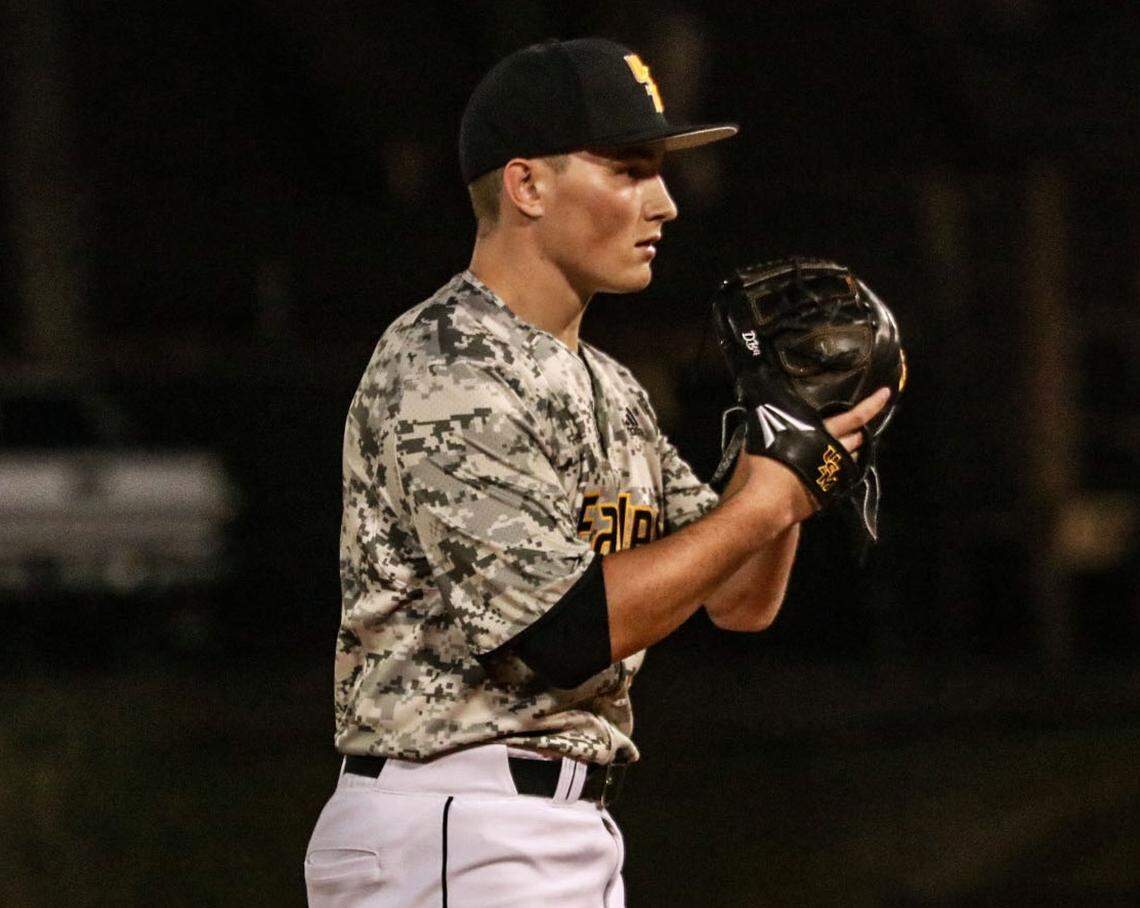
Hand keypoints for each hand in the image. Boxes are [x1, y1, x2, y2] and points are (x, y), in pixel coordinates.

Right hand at [742, 387, 892, 522]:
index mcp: (822, 434)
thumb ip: (768, 423)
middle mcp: (834, 452)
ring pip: (852, 458)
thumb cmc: (765, 466)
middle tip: (860, 424)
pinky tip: (829, 468)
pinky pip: (841, 477)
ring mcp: (834, 474)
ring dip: (851, 450)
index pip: (855, 417)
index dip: (872, 404)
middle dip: (860, 430)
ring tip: (843, 445)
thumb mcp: (763, 436)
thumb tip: (761, 410)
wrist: (770, 503)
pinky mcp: (830, 493)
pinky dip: (839, 469)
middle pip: (857, 438)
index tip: (886, 392)